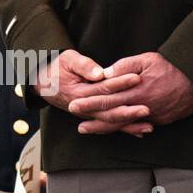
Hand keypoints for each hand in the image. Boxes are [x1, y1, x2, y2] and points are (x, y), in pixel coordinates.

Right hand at [36, 49, 150, 135]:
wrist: (43, 82)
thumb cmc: (57, 67)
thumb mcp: (67, 59)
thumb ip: (84, 66)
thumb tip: (100, 74)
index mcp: (78, 92)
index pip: (102, 88)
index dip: (120, 83)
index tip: (136, 78)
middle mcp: (83, 108)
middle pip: (108, 111)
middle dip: (129, 111)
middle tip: (147, 108)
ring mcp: (87, 115)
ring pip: (110, 122)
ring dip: (129, 125)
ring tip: (149, 126)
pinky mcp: (91, 117)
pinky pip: (109, 125)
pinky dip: (124, 130)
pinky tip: (139, 132)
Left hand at [68, 51, 192, 133]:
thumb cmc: (169, 66)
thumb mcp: (145, 60)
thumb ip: (123, 67)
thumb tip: (104, 74)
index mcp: (135, 90)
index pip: (107, 99)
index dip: (89, 103)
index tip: (74, 106)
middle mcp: (142, 106)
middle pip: (113, 116)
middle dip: (94, 121)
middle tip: (78, 127)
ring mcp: (153, 115)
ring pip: (125, 125)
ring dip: (107, 128)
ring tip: (91, 130)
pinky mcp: (162, 119)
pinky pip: (140, 126)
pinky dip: (127, 129)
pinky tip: (116, 130)